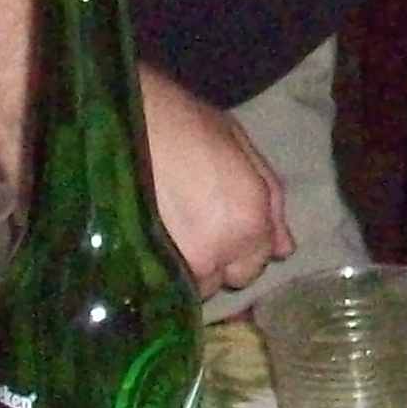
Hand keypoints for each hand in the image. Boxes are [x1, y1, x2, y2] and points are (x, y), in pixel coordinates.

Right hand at [141, 64, 290, 293]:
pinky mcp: (142, 271)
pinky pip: (162, 287)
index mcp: (250, 220)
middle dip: (218, 257)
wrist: (120, 120)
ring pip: (193, 285)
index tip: (222, 221)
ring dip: (188, 266)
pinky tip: (150, 241)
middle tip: (195, 224)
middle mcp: (219, 253)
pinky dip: (160, 271)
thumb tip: (285, 249)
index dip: (243, 240)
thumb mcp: (239, 145)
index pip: (258, 261)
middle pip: (226, 278)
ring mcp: (178, 265)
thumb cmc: (182, 121)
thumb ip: (270, 199)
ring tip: (169, 230)